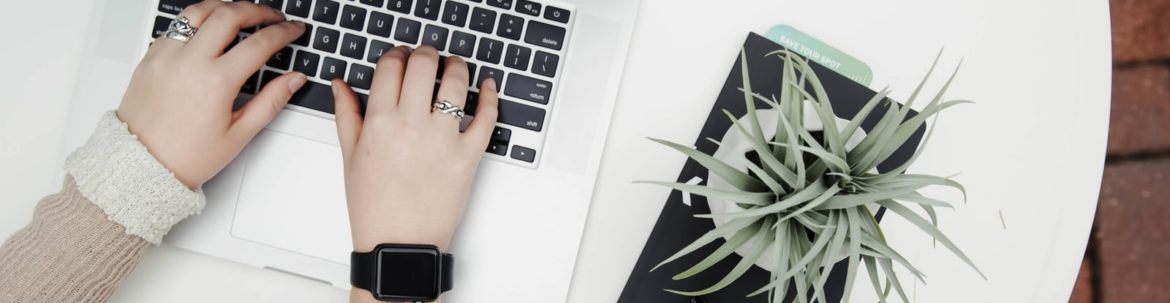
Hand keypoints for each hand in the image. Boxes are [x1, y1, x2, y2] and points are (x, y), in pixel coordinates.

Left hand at [117, 0, 306, 188]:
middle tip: (273, 17)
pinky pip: (176, 26)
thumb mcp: (239, 134)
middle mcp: (189, 62)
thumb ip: (271, 101)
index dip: (283, 32)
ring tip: (241, 14)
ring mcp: (166, 56)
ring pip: (199, 11)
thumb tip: (293, 79)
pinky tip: (209, 31)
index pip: (259, 43)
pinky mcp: (150, 57)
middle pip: (229, 14)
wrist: (141, 165)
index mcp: (215, 82)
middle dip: (258, 10)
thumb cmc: (186, 156)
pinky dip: (197, 22)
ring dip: (225, 7)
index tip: (293, 30)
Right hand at [332, 45, 497, 253]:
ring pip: (456, 82)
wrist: (399, 244)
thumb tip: (341, 84)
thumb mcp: (350, 158)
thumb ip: (347, 114)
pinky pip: (486, 117)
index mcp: (380, 122)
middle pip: (424, 64)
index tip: (401, 57)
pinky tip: (488, 87)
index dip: (397, 54)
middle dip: (426, 53)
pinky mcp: (468, 156)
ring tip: (454, 68)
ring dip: (457, 66)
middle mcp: (411, 125)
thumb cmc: (374, 207)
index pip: (391, 66)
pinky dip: (491, 97)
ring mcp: (443, 139)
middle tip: (428, 57)